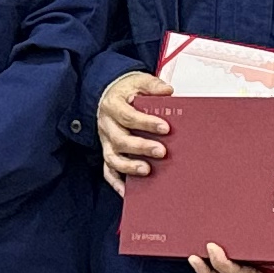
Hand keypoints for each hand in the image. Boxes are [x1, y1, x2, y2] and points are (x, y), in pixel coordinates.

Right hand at [99, 70, 170, 185]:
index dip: (146, 123)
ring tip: (147, 170)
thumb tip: (168, 91)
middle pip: (121, 140)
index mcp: (113, 106)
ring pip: (113, 158)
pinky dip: (117, 183)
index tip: (165, 128)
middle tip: (162, 152)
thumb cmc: (126, 91)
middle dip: (142, 147)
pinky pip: (108, 171)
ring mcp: (106, 142)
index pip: (128, 116)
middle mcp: (107, 125)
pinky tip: (128, 192)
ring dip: (130, 166)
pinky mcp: (108, 153)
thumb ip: (153, 86)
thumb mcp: (138, 81)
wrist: (108, 94)